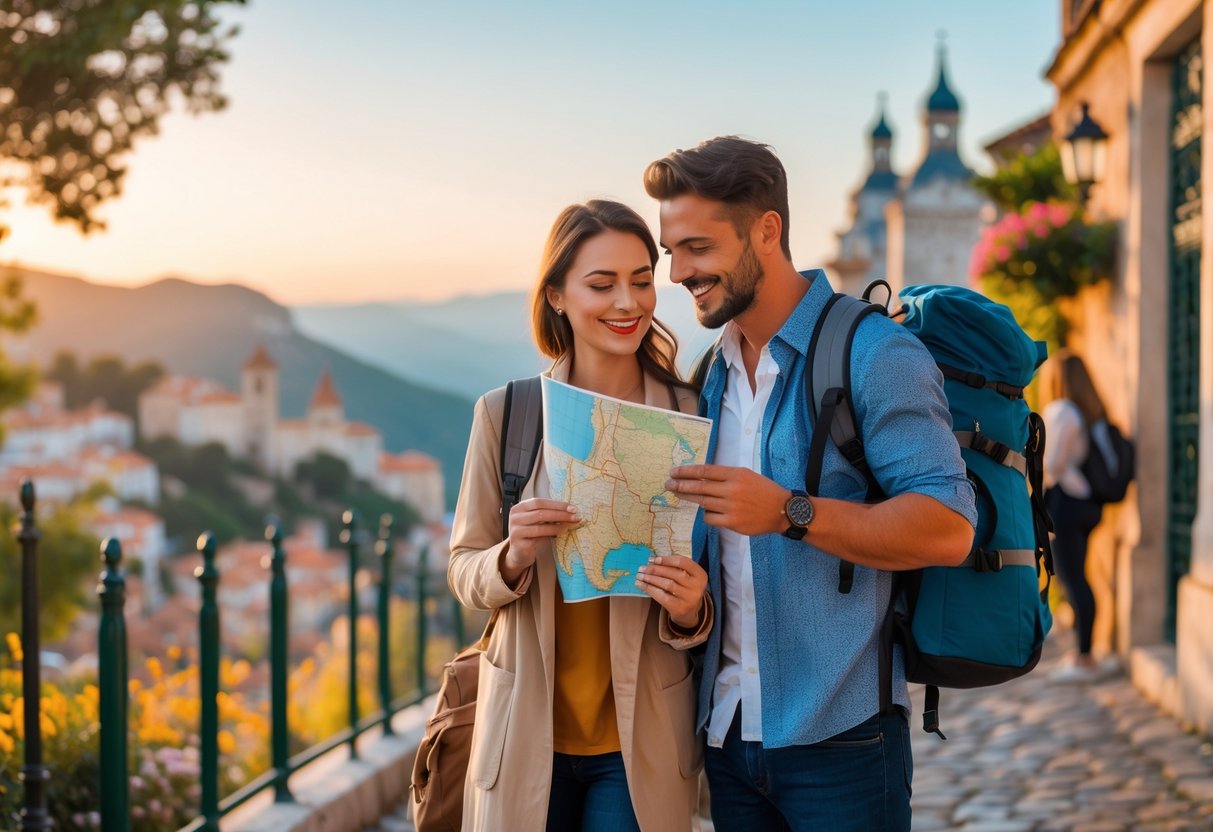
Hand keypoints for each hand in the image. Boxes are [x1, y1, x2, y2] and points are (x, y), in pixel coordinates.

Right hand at [503, 498, 577, 585]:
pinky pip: (539, 538)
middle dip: (560, 514)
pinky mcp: (519, 544)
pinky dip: (551, 534)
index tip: (572, 508)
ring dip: (558, 525)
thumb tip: (570, 510)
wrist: (519, 553)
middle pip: (540, 512)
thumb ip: (548, 513)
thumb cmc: (531, 534)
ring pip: (540, 526)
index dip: (557, 504)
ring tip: (569, 526)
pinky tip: (560, 534)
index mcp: (519, 508)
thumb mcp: (537, 521)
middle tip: (575, 516)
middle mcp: (515, 517)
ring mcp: (515, 531)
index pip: (539, 502)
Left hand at [635, 555, 707, 628]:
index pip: (682, 562)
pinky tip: (641, 585)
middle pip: (673, 573)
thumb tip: (652, 561)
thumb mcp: (687, 577)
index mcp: (700, 574)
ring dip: (651, 579)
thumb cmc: (685, 589)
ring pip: (667, 584)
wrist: (690, 613)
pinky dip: (650, 589)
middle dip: (655, 569)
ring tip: (639, 576)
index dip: (666, 560)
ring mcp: (689, 598)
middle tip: (642, 568)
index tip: (652, 560)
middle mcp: (697, 586)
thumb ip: (675, 568)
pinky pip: (662, 596)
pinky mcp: (680, 608)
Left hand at [666, 464, 787, 536]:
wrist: (782, 510)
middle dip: (681, 485)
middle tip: (668, 484)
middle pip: (699, 487)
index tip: (674, 472)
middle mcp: (732, 489)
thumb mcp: (746, 475)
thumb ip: (725, 475)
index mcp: (735, 474)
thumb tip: (701, 476)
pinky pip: (710, 518)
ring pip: (703, 503)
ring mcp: (731, 507)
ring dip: (689, 499)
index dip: (687, 472)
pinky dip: (705, 514)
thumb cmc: (763, 490)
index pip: (705, 471)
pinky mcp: (732, 522)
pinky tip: (705, 511)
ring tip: (678, 495)